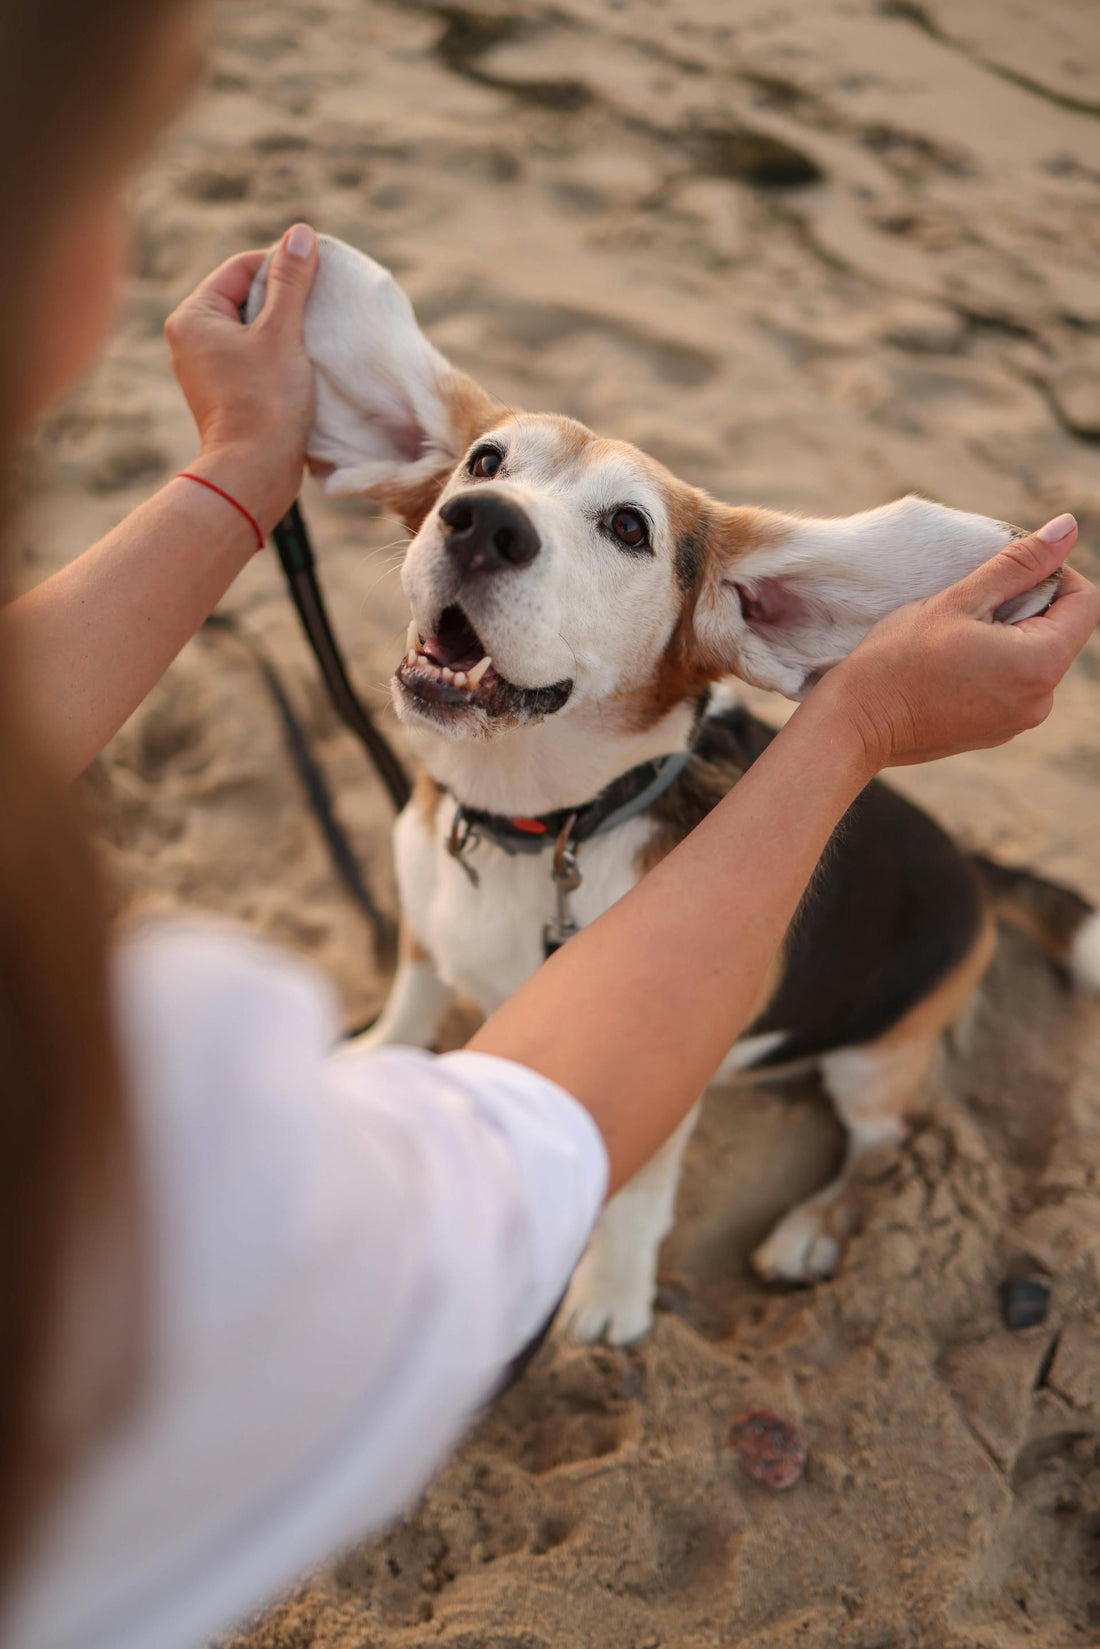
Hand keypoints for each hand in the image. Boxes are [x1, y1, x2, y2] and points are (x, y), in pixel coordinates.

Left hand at [164, 223, 318, 536]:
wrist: (253, 472)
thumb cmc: (266, 401)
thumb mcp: (282, 332)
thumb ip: (291, 281)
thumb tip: (300, 232)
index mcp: (194, 316)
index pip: (241, 267)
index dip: (281, 266)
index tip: (317, 277)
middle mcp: (189, 338)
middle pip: (244, 297)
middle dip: (283, 299)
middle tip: (318, 308)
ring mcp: (203, 368)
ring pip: (249, 329)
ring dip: (282, 328)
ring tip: (310, 338)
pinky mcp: (221, 392)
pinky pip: (250, 357)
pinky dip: (275, 354)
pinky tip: (299, 363)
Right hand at [814, 513, 1099, 769]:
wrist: (854, 724)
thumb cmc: (898, 659)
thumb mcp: (959, 599)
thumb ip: (1018, 563)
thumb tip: (1067, 527)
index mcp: (1040, 664)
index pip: (1085, 602)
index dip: (1053, 574)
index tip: (1006, 572)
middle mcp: (1041, 700)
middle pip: (1059, 631)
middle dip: (1024, 607)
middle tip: (969, 604)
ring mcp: (1018, 721)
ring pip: (1032, 658)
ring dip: (1005, 635)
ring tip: (953, 637)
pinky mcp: (995, 732)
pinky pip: (1012, 685)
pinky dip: (991, 665)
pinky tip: (947, 664)